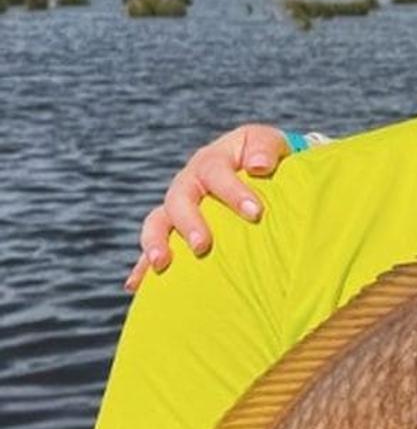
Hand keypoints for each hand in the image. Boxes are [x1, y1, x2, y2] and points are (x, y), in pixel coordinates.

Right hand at [124, 124, 288, 290]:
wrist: (252, 165)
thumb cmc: (263, 156)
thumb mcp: (267, 143)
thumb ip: (266, 148)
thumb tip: (260, 166)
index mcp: (211, 161)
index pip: (216, 173)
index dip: (233, 192)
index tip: (256, 213)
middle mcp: (188, 183)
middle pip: (179, 200)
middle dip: (189, 223)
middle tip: (203, 245)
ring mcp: (177, 206)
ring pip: (157, 221)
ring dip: (156, 242)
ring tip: (162, 263)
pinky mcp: (172, 228)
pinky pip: (154, 247)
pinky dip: (143, 266)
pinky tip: (136, 285)